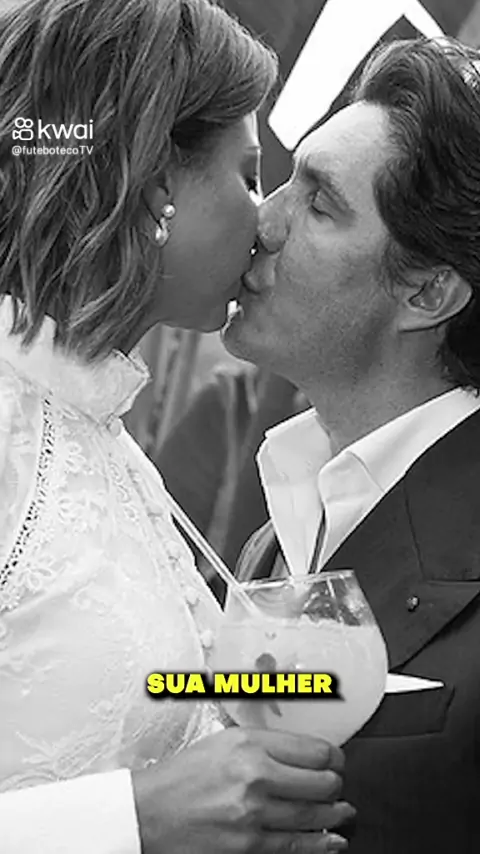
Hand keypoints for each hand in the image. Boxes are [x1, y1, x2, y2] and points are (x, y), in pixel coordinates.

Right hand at [132, 726, 354, 852]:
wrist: (147, 813)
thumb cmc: (184, 776)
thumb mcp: (223, 743)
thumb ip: (266, 746)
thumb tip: (308, 756)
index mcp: (249, 743)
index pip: (316, 750)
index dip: (335, 758)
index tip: (337, 762)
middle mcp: (255, 775)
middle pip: (324, 783)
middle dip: (337, 786)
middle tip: (336, 787)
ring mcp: (253, 814)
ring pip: (315, 816)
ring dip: (336, 815)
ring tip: (342, 812)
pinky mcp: (248, 846)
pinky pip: (297, 847)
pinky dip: (321, 845)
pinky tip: (332, 841)